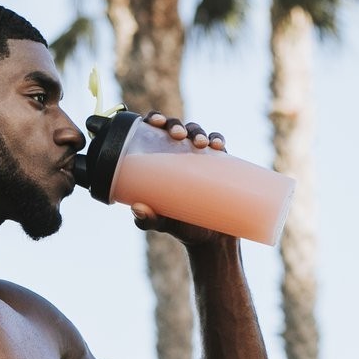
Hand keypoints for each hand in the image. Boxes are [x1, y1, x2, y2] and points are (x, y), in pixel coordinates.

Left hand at [131, 111, 232, 247]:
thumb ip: (148, 219)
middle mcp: (179, 154)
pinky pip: (219, 146)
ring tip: (200, 143)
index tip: (155, 122)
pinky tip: (217, 145)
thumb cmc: (182, 226)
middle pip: (177, 127)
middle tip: (177, 135)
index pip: (154, 130)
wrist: (212, 239)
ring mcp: (201, 158)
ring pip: (198, 133)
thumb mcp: (162, 223)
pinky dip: (218, 140)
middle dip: (177, 124)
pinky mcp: (220, 164)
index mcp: (160, 159)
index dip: (155, 118)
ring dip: (198, 131)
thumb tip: (138, 209)